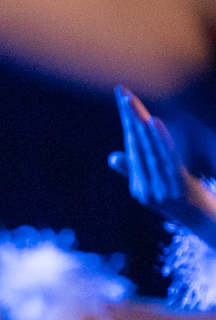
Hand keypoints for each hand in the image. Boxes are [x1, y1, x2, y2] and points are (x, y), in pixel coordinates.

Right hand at [109, 86, 215, 238]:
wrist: (208, 227)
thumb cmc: (188, 208)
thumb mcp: (161, 193)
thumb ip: (136, 175)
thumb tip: (113, 156)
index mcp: (140, 187)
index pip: (132, 147)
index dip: (127, 122)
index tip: (122, 97)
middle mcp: (146, 187)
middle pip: (137, 144)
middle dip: (129, 116)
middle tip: (122, 92)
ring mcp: (161, 187)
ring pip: (149, 149)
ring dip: (139, 123)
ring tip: (132, 103)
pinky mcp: (178, 185)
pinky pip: (167, 158)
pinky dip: (160, 139)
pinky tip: (154, 122)